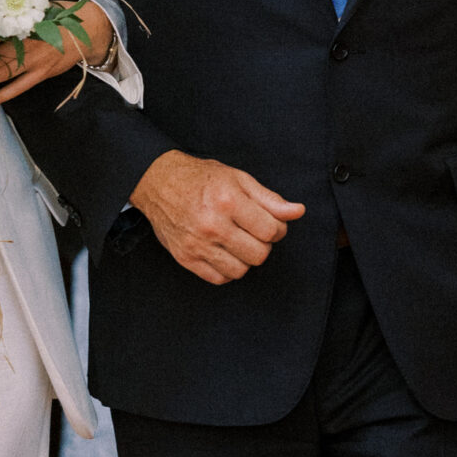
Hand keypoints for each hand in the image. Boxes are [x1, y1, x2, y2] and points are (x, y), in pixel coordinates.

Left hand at [0, 2, 114, 108]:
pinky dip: (0, 95)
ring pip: (1, 74)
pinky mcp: (41, 74)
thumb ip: (16, 10)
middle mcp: (27, 44)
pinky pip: (17, 88)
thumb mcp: (38, 6)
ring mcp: (34, 62)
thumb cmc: (61, 15)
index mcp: (24, 24)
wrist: (89, 29)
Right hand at [129, 150, 303, 284]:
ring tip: (238, 242)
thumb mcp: (238, 179)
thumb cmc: (199, 178)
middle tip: (253, 232)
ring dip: (245, 259)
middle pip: (259, 254)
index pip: (271, 231)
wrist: (158, 182)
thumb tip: (297, 212)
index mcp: (229, 202)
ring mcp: (197, 245)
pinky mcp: (186, 258)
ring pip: (240, 270)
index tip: (269, 223)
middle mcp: (213, 226)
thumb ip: (270, 199)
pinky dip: (227, 269)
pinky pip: (219, 278)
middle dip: (263, 245)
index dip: (277, 229)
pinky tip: (224, 252)